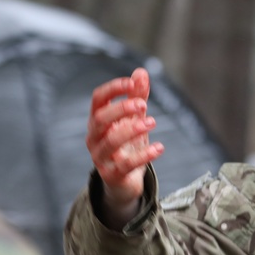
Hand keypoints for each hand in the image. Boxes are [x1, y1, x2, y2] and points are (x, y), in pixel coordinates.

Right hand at [86, 68, 163, 226]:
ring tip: (152, 122)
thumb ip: (137, 97)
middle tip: (142, 104)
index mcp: (98, 120)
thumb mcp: (134, 120)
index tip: (132, 83)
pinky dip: (144, 155)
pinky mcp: (112, 175)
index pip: (98, 99)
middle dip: (121, 109)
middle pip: (100, 118)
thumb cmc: (127, 146)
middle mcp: (94, 137)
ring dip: (132, 130)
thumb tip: (141, 72)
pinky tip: (160, 147)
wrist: (124, 182)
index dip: (113, 88)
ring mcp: (100, 157)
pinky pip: (126, 164)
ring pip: (111, 141)